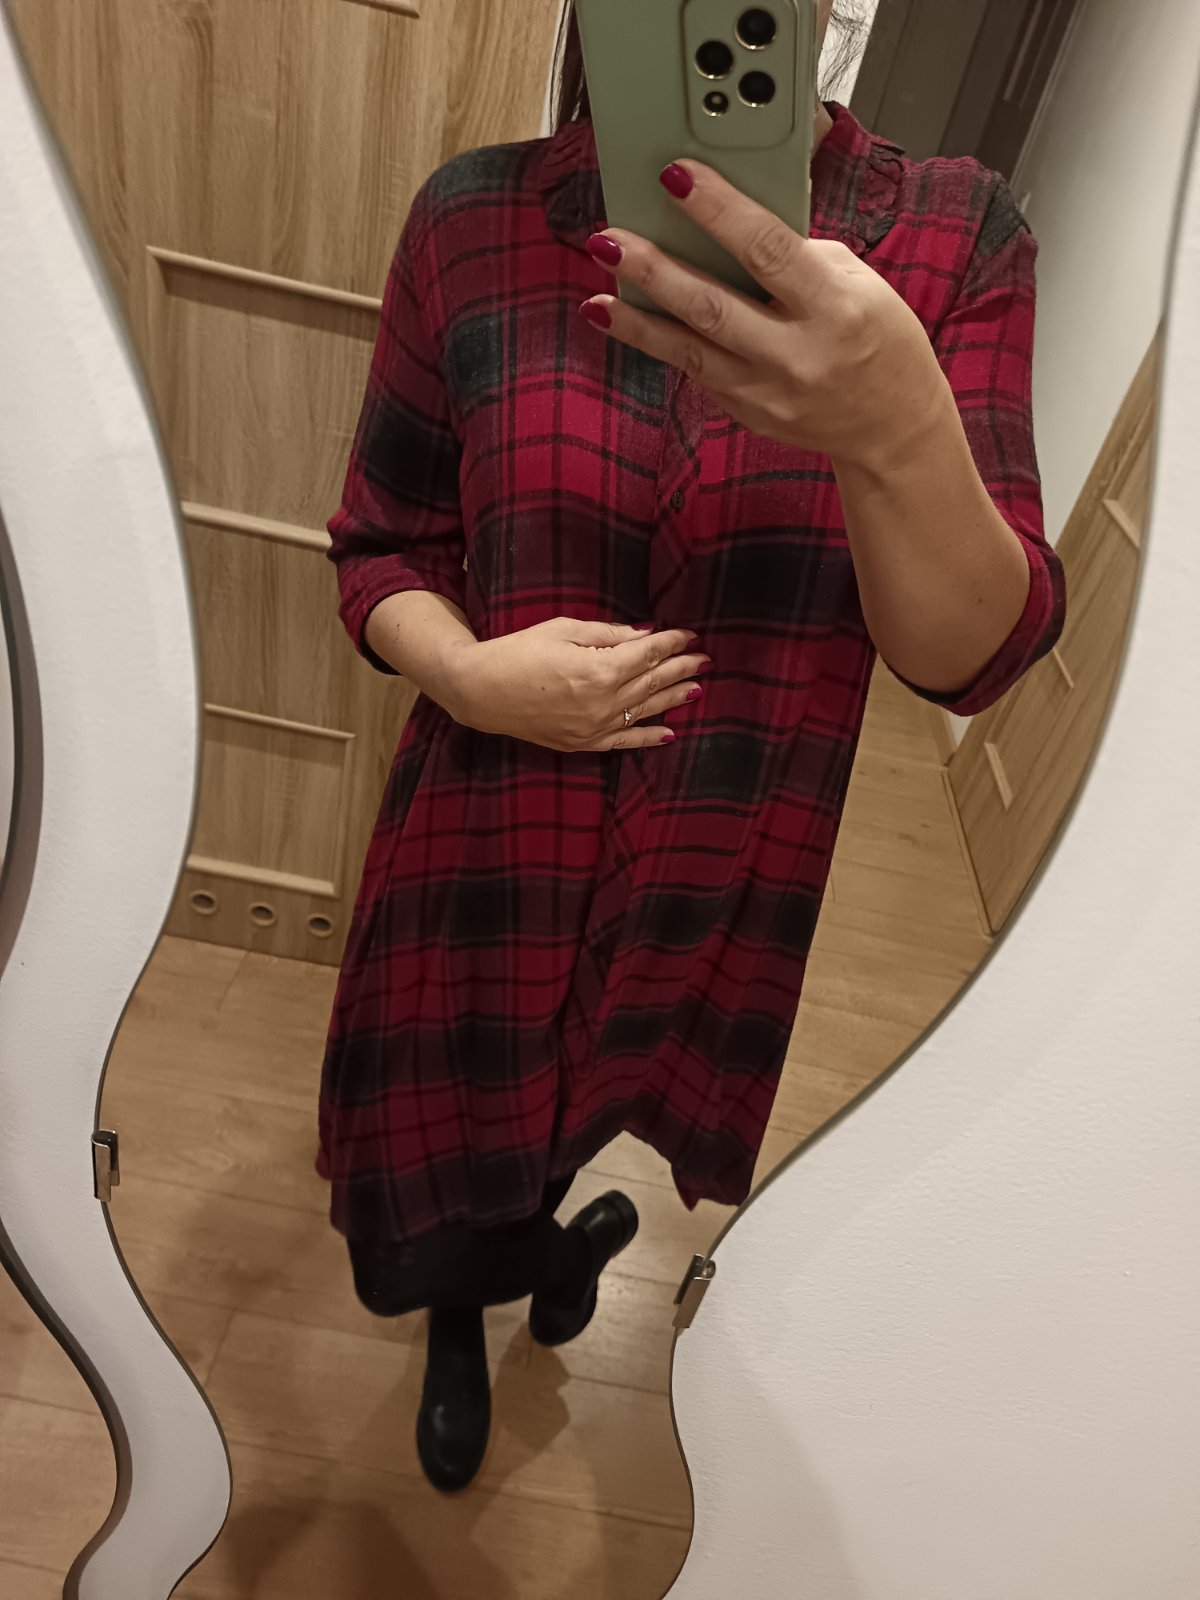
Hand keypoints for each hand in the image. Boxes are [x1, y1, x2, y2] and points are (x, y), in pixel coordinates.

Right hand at [447, 618, 709, 751]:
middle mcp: (602, 702)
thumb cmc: (517, 652)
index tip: (689, 635)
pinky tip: (670, 732)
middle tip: (703, 659)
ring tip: (696, 688)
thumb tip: (645, 635)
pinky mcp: (582, 743)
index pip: (648, 654)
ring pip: (645, 712)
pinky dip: (649, 737)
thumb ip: (608, 634)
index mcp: (598, 669)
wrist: (479, 691)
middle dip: (680, 668)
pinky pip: (624, 742)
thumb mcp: (563, 629)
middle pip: (652, 682)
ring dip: (672, 698)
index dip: (672, 643)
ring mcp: (593, 727)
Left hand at [580, 160, 948, 470]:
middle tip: (610, 239)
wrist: (891, 426)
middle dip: (656, 270)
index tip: (676, 177)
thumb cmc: (879, 340)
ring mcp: (768, 392)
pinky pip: (697, 373)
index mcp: (834, 308)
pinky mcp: (748, 414)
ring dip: (637, 321)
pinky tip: (628, 321)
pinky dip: (660, 345)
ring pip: (689, 351)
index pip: (767, 250)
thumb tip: (731, 228)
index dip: (717, 210)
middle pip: (713, 306)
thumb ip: (798, 256)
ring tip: (598, 295)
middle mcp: (797, 354)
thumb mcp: (858, 284)